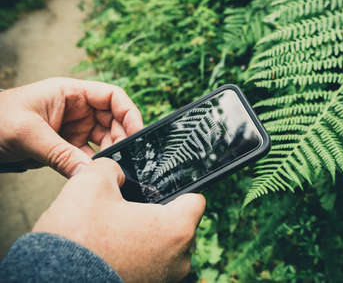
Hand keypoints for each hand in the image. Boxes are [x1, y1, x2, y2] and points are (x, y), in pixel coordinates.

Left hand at [0, 77, 142, 176]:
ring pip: (105, 141)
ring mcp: (73, 129)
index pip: (112, 97)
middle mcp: (77, 110)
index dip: (129, 112)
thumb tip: (89, 174)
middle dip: (121, 138)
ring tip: (111, 169)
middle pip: (113, 121)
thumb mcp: (28, 134)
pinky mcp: (66, 148)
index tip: (138, 133)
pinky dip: (94, 166)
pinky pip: (88, 157)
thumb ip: (60, 154)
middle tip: (125, 158)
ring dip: (110, 154)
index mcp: (71, 93)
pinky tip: (96, 175)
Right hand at [33, 158, 205, 282]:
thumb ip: (113, 167)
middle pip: (180, 224)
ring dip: (147, 238)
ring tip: (116, 233)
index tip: (162, 189)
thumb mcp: (91, 183)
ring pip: (165, 247)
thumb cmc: (76, 237)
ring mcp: (165, 280)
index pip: (196, 200)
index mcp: (176, 228)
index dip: (180, 188)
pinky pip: (152, 266)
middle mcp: (179, 259)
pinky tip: (113, 252)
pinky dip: (138, 258)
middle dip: (158, 214)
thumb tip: (118, 172)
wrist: (50, 280)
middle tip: (130, 210)